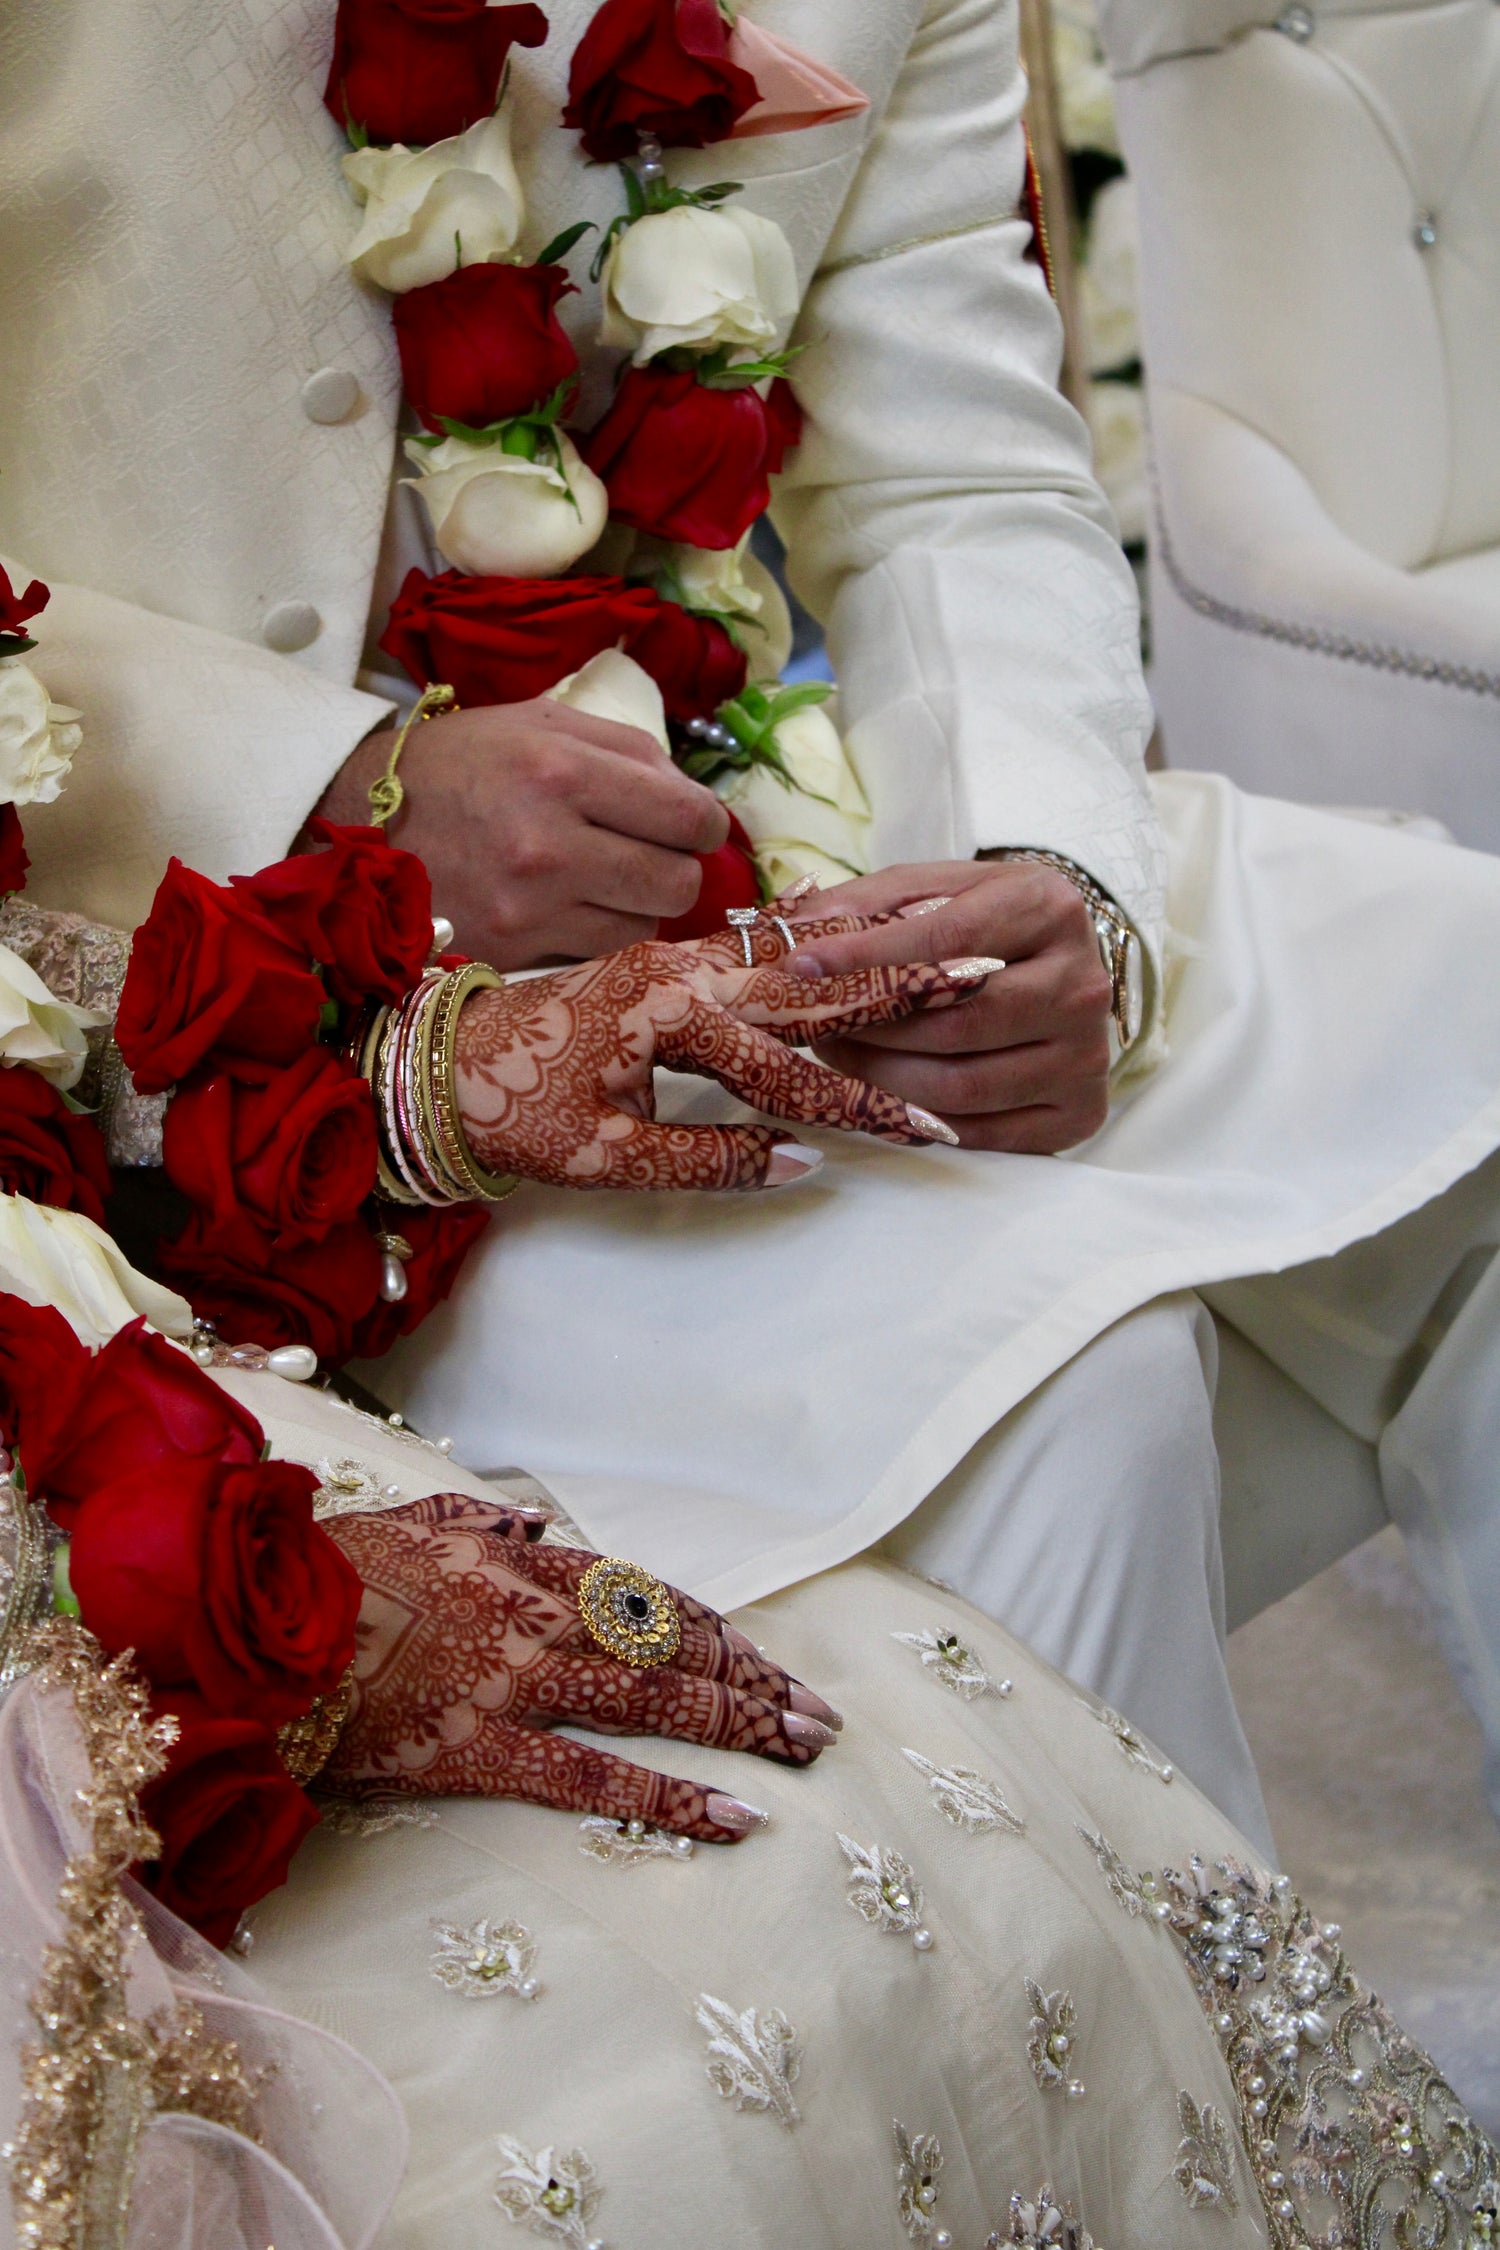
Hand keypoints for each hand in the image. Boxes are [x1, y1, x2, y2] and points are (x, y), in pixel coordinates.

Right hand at [313, 699, 729, 966]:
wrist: (360, 821)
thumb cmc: (462, 764)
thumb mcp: (539, 722)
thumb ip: (626, 749)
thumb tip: (691, 796)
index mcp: (559, 769)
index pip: (686, 815)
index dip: (704, 823)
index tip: (690, 824)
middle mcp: (548, 842)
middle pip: (677, 880)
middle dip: (679, 867)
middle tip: (654, 854)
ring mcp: (530, 905)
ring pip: (646, 925)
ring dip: (641, 904)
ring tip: (606, 879)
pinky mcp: (513, 950)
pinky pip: (601, 952)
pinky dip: (603, 932)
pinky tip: (576, 906)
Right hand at [321, 1495, 841, 1840]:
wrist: (249, 1631)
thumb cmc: (321, 1578)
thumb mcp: (407, 1524)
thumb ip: (479, 1522)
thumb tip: (534, 1524)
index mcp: (522, 1565)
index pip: (648, 1596)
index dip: (717, 1629)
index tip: (763, 1659)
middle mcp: (536, 1616)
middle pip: (674, 1645)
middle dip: (755, 1680)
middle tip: (818, 1717)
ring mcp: (512, 1682)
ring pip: (655, 1700)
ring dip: (742, 1725)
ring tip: (803, 1751)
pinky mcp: (477, 1750)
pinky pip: (592, 1777)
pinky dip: (669, 1796)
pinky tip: (731, 1817)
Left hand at [454, 918, 985, 1189]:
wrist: (426, 1063)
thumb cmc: (505, 1111)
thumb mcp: (602, 1156)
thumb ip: (708, 1160)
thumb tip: (805, 1160)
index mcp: (667, 1012)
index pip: (790, 1068)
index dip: (863, 1105)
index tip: (931, 1130)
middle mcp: (679, 971)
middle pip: (812, 983)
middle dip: (902, 985)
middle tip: (985, 972)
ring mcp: (672, 962)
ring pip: (790, 961)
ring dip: (869, 960)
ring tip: (946, 950)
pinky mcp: (664, 968)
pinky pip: (759, 959)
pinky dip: (819, 955)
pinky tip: (856, 951)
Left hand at [784, 861, 1113, 1152]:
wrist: (1056, 968)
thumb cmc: (981, 923)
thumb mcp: (933, 890)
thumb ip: (867, 903)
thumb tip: (796, 931)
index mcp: (1049, 908)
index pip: (949, 939)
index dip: (867, 956)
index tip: (799, 966)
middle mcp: (1083, 983)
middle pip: (955, 1023)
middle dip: (868, 1029)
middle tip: (813, 1026)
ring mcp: (1087, 1055)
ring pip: (961, 1086)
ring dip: (881, 1078)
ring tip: (839, 1055)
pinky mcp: (1080, 1112)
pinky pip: (981, 1133)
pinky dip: (918, 1119)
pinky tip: (881, 1094)